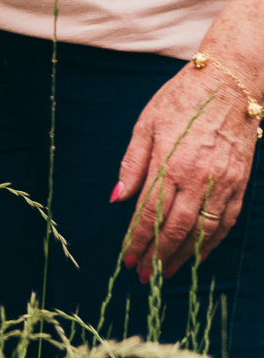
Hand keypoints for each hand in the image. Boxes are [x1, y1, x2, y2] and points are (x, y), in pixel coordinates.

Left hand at [114, 57, 258, 278]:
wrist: (230, 83)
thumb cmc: (182, 99)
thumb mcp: (146, 124)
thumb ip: (132, 164)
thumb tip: (117, 199)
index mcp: (170, 162)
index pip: (150, 213)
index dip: (138, 239)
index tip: (127, 258)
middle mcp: (198, 177)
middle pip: (175, 228)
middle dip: (158, 255)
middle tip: (144, 274)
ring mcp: (222, 183)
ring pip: (203, 231)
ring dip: (184, 256)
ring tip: (168, 272)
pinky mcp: (240, 183)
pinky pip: (226, 222)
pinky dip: (212, 243)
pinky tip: (199, 254)